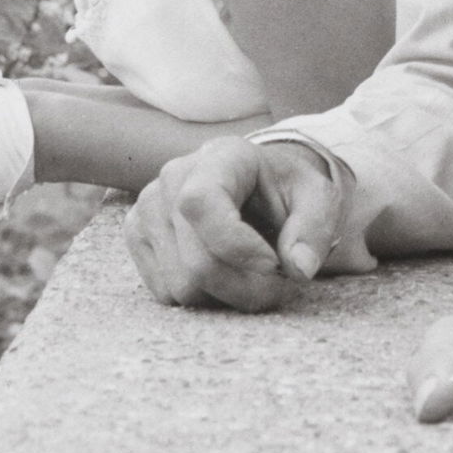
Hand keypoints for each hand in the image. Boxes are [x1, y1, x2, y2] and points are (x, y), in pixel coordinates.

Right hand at [124, 135, 372, 310]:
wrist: (255, 186)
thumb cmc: (286, 191)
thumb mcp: (317, 200)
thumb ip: (313, 230)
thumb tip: (298, 268)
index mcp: (220, 156)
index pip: (201, 204)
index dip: (236, 247)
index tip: (275, 266)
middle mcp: (173, 177)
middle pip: (197, 263)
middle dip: (246, 287)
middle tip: (279, 284)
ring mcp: (146, 206)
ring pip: (182, 286)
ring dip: (227, 294)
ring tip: (251, 272)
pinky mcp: (136, 234)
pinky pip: (166, 293)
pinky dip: (202, 295)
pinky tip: (223, 270)